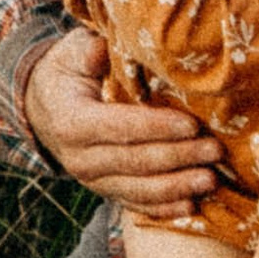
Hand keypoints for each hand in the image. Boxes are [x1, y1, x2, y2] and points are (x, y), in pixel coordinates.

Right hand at [21, 28, 218, 207]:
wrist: (44, 107)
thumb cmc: (68, 72)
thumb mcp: (72, 53)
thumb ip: (89, 51)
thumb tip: (104, 48)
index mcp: (72, 122)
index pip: (120, 127)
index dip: (156, 128)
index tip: (192, 125)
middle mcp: (79, 158)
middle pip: (135, 161)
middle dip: (178, 157)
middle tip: (214, 150)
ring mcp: (92, 180)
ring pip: (138, 189)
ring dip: (177, 187)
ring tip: (211, 179)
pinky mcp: (105, 190)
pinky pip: (135, 204)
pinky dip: (163, 208)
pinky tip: (192, 206)